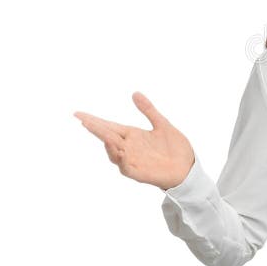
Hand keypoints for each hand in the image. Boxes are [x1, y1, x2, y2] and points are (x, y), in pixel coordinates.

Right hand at [75, 92, 194, 190]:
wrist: (188, 167)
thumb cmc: (175, 148)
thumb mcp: (162, 124)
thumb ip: (148, 110)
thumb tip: (135, 93)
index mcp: (132, 135)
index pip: (108, 126)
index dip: (94, 120)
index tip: (78, 113)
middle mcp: (128, 147)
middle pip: (107, 136)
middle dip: (95, 129)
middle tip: (83, 120)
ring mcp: (132, 160)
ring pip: (113, 152)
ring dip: (107, 143)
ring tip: (102, 132)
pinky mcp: (138, 172)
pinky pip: (125, 166)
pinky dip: (121, 159)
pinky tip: (119, 150)